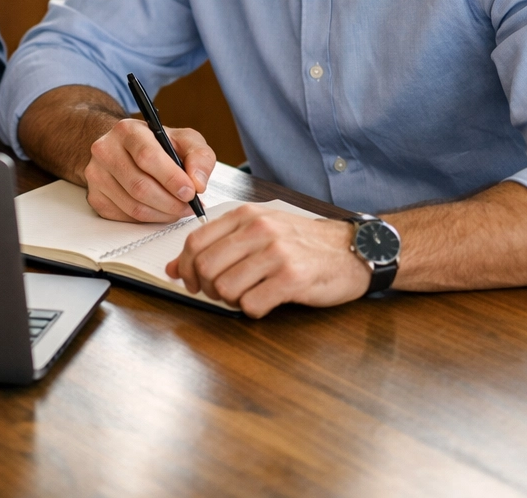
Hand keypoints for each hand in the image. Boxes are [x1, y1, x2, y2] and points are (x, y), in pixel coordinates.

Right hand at [82, 119, 215, 222]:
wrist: (126, 148)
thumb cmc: (158, 145)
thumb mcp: (184, 140)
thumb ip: (199, 156)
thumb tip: (198, 183)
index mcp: (127, 130)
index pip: (147, 156)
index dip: (171, 178)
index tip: (190, 192)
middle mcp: (105, 150)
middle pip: (139, 186)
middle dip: (170, 202)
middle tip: (189, 206)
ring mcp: (96, 175)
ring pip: (133, 206)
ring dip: (162, 213)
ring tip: (178, 208)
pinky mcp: (95, 197)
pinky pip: (125, 217)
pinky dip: (149, 219)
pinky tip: (160, 210)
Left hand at [165, 206, 369, 316]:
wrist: (352, 250)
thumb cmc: (303, 242)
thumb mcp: (259, 231)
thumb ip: (218, 245)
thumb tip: (174, 268)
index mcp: (246, 215)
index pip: (196, 241)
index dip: (185, 267)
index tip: (188, 280)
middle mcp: (259, 229)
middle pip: (206, 267)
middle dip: (205, 288)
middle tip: (219, 293)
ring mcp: (276, 253)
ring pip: (225, 288)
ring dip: (231, 300)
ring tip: (248, 294)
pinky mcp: (292, 278)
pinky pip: (252, 305)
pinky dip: (253, 310)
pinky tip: (266, 302)